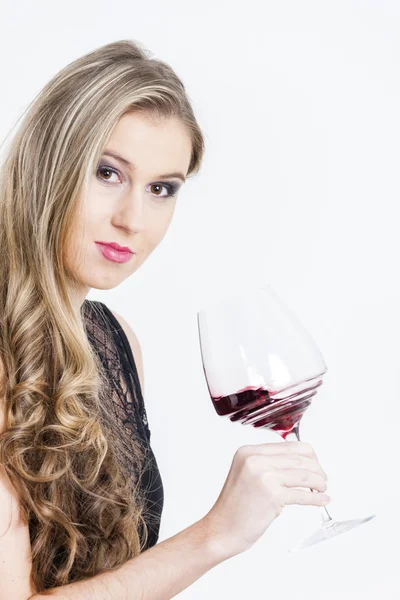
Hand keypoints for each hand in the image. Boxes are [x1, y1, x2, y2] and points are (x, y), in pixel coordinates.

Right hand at [202, 441, 329, 557]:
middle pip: (300, 458)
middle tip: (323, 479)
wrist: (221, 529)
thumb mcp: (247, 474)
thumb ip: (269, 464)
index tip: (315, 465)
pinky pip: (303, 494)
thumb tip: (300, 462)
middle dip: (317, 468)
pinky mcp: (272, 495)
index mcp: (249, 451)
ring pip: (304, 474)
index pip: (289, 445)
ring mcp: (264, 476)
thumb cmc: (235, 506)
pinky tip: (322, 501)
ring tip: (322, 489)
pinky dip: (316, 498)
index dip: (308, 456)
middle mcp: (255, 459)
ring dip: (319, 483)